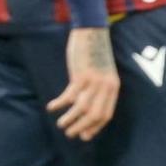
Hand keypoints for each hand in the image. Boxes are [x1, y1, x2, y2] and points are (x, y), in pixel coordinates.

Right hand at [48, 26, 117, 140]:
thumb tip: (86, 107)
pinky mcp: (81, 75)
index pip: (106, 114)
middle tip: (70, 134)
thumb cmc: (94, 52)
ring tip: (61, 125)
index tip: (84, 135)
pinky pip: (69, 96)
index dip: (94, 127)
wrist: (92, 30)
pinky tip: (52, 107)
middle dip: (82, 127)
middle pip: (95, 115)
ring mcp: (94, 81)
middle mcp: (106, 86)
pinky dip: (60, 104)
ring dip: (70, 119)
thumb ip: (98, 89)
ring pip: (82, 109)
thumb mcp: (102, 72)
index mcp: (113, 87)